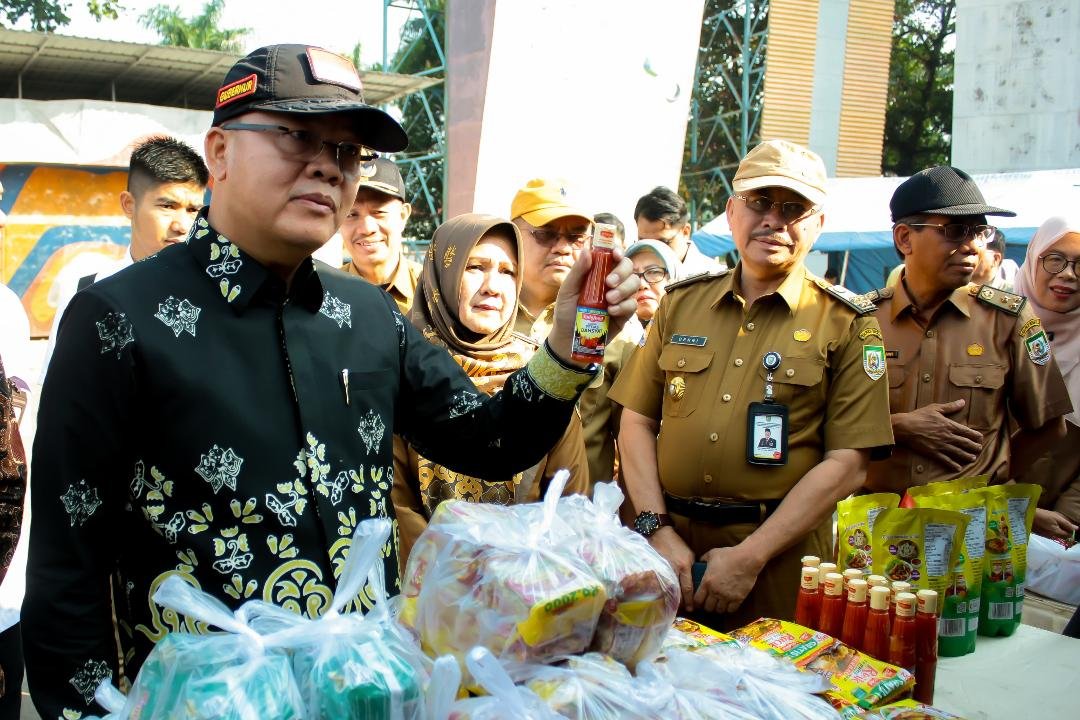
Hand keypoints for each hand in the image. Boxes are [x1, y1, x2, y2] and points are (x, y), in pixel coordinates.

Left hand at [548, 247, 639, 366]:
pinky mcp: (625, 314)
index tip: (616, 255)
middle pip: (628, 268)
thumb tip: (587, 250)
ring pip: (634, 284)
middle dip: (622, 272)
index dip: (618, 252)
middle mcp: (612, 283)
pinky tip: (611, 311)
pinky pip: (633, 304)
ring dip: (623, 289)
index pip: (614, 257)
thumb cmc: (566, 311)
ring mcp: (620, 298)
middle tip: (608, 283)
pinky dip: (624, 306)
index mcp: (598, 273)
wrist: (568, 338)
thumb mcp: (567, 290)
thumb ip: (578, 271)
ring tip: (609, 299)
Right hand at [648, 527, 695, 611]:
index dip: (690, 600)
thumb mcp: (689, 555)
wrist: (660, 535)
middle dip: (681, 603)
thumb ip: (691, 569)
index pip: (688, 588)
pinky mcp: (656, 569)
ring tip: (674, 607)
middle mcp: (674, 570)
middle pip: (677, 592)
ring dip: (671, 599)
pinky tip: (663, 597)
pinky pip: (660, 584)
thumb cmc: (677, 544)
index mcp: (684, 566)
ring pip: (668, 590)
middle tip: (684, 611)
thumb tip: (693, 581)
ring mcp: (664, 570)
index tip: (691, 608)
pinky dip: (662, 591)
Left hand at [693, 545, 764, 614]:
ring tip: (719, 605)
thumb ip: (703, 559)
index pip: (697, 600)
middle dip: (707, 607)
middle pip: (708, 608)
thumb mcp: (712, 554)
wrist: (747, 559)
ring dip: (718, 608)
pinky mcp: (738, 598)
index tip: (698, 602)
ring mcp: (727, 596)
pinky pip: (731, 610)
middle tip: (709, 604)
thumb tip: (700, 561)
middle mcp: (715, 592)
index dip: (697, 603)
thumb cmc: (729, 555)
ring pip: (719, 610)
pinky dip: (729, 609)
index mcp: (707, 582)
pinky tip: (728, 605)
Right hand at [893, 400, 982, 470]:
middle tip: (980, 449)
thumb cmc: (919, 416)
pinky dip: (953, 465)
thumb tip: (962, 402)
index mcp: (949, 425)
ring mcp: (941, 446)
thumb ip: (950, 407)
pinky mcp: (933, 453)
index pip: (967, 431)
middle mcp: (948, 437)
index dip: (975, 435)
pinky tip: (958, 468)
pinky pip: (946, 460)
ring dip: (967, 456)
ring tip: (973, 458)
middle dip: (974, 447)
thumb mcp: (935, 408)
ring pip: (958, 453)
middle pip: (965, 443)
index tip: (980, 438)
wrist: (905, 427)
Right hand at [1033, 508, 1077, 539]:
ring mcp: (1046, 536)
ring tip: (1054, 522)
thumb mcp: (1056, 517)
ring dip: (1058, 531)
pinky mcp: (1041, 535)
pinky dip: (1052, 531)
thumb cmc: (1042, 515)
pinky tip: (1048, 524)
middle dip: (1065, 532)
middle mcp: (1052, 537)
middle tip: (1061, 523)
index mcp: (1057, 533)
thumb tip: (1076, 529)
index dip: (1071, 531)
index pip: (1069, 536)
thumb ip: (1067, 524)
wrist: (1027, 516)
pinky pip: (1051, 534)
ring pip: (1057, 536)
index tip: (1069, 525)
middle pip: (1063, 537)